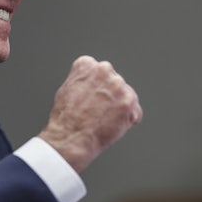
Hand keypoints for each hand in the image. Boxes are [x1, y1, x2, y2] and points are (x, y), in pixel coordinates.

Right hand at [38, 56, 141, 172]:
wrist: (71, 137)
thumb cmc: (66, 117)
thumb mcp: (67, 88)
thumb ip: (83, 79)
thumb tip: (93, 82)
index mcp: (87, 64)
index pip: (99, 72)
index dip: (95, 88)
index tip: (90, 98)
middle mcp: (104, 70)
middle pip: (115, 82)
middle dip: (110, 96)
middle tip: (97, 110)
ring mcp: (118, 85)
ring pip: (127, 96)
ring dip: (120, 107)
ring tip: (103, 119)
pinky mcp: (129, 102)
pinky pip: (135, 112)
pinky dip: (128, 120)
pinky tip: (112, 125)